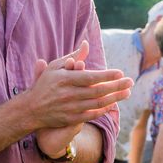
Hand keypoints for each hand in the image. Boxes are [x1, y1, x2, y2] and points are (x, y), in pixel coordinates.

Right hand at [28, 41, 131, 155]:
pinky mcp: (72, 119)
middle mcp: (68, 94)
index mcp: (65, 80)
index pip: (89, 77)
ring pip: (97, 104)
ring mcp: (71, 108)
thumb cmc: (45, 84)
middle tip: (130, 81)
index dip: (106, 76)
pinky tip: (113, 104)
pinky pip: (92, 115)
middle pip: (97, 91)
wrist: (31, 109)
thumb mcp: (56, 67)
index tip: (120, 72)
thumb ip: (74, 57)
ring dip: (114, 98)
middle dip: (116, 86)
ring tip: (127, 92)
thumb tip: (86, 44)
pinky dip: (103, 110)